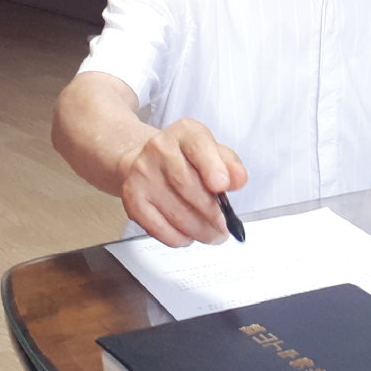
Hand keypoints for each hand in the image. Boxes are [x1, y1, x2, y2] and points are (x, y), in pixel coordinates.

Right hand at [117, 118, 248, 246]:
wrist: (143, 159)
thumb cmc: (185, 158)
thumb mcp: (213, 152)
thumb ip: (230, 165)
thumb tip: (238, 178)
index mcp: (185, 133)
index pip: (198, 147)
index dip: (212, 167)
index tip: (222, 186)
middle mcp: (160, 150)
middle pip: (187, 185)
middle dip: (212, 213)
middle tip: (224, 227)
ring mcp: (142, 174)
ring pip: (174, 211)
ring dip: (198, 230)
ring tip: (212, 235)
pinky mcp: (132, 199)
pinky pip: (157, 226)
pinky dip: (177, 237)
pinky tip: (188, 236)